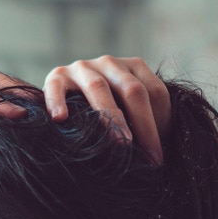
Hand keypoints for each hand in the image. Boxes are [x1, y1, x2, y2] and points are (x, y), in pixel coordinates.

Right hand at [43, 56, 170, 163]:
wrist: (67, 98)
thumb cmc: (107, 113)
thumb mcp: (130, 110)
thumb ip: (144, 120)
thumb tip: (158, 154)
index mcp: (134, 68)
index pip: (155, 91)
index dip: (161, 121)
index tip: (159, 153)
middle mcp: (110, 63)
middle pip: (133, 91)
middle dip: (144, 125)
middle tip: (149, 155)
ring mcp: (82, 67)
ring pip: (99, 87)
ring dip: (111, 116)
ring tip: (120, 142)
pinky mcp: (57, 75)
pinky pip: (56, 87)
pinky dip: (57, 102)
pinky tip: (60, 119)